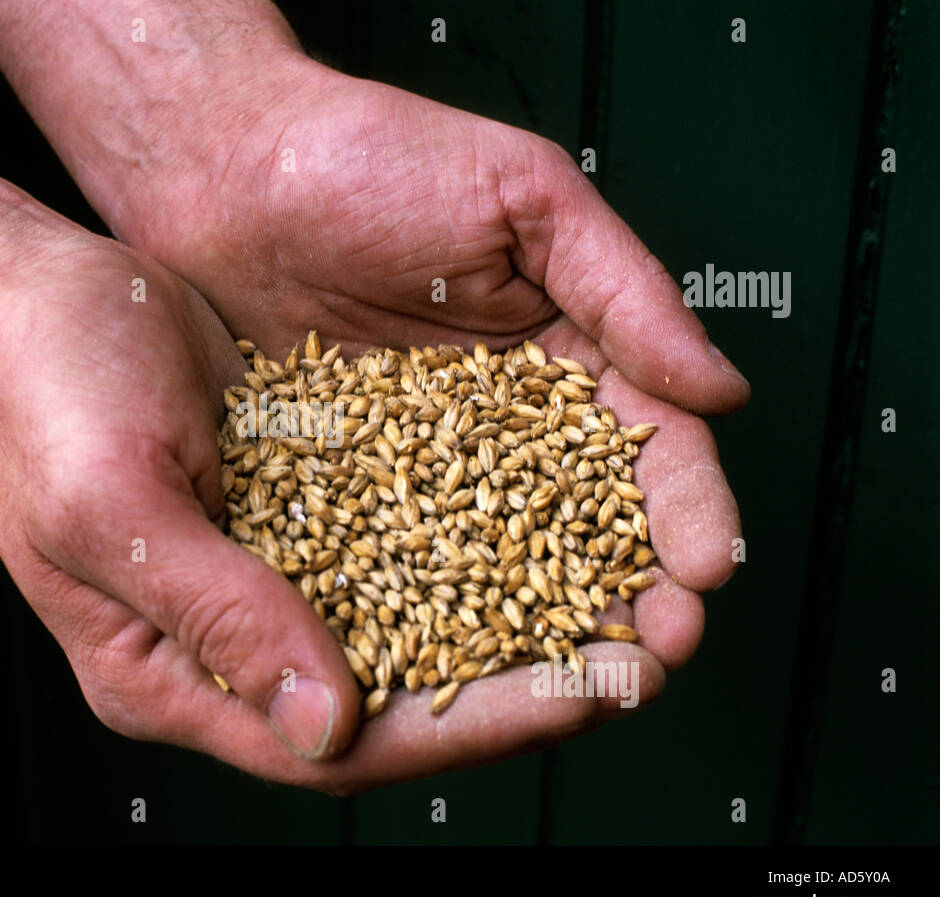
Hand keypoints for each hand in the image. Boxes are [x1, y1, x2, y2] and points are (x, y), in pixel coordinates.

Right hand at [0, 219, 669, 794]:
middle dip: (520, 681)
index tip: (577, 694)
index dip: (465, 728)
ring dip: (515, 614)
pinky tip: (549, 525)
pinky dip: (475, 544)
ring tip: (620, 597)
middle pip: (394, 695)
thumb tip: (325, 725)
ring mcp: (264, 574)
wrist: (35, 294)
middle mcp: (228, 637)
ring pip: (411, 623)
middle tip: (636, 658)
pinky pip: (399, 547)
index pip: (336, 745)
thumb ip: (220, 619)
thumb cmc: (42, 396)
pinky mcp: (293, 512)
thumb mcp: (112, 511)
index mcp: (165, 672)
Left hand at [94, 53, 747, 674]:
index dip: (684, 510)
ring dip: (540, 624)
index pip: (649, 446)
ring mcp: (424, 463)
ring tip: (576, 679)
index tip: (704, 569)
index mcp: (566, 354)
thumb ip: (625, 289)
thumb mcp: (525, 197)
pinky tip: (458, 654)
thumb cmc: (375, 159)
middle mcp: (502, 423)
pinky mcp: (349, 486)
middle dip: (628, 592)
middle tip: (652, 655)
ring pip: (497, 557)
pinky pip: (398, 555)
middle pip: (583, 524)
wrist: (233, 171)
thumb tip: (720, 388)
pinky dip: (431, 606)